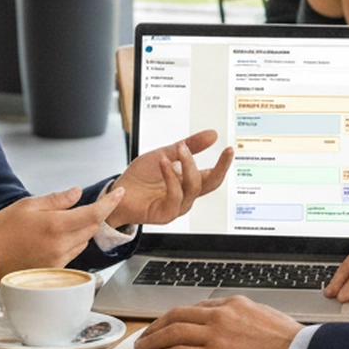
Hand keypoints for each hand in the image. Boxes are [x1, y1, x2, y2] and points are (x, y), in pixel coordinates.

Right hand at [0, 185, 125, 277]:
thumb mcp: (27, 206)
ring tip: (66, 221)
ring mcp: (58, 261)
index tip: (119, 193)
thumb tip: (77, 192)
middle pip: (92, 228)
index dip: (110, 202)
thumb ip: (56, 200)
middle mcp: (61, 246)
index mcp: (56, 226)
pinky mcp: (54, 271)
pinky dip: (72, 242)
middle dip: (95, 214)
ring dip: (83, 229)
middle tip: (90, 203)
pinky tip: (58, 236)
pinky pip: (72, 253)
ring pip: (83, 241)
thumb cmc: (1, 232)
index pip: (94, 213)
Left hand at [109, 130, 233, 227]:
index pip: (213, 174)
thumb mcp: (165, 153)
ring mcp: (177, 206)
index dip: (223, 163)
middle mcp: (186, 195)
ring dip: (189, 165)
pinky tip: (164, 163)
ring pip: (194, 187)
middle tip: (224, 150)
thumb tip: (212, 135)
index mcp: (189, 182)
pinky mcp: (166, 214)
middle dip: (221, 167)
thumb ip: (188, 146)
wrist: (118, 192)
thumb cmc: (140, 178)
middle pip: (211, 184)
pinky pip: (175, 196)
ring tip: (180, 149)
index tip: (230, 148)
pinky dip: (171, 177)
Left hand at [134, 296, 300, 348]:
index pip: (198, 308)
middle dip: (157, 326)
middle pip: (178, 316)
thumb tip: (237, 328)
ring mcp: (215, 336)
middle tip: (146, 334)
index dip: (178, 318)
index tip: (169, 325)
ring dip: (152, 341)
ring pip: (172, 333)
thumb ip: (245, 320)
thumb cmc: (291, 343)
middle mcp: (221, 315)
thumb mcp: (266, 318)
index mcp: (235, 304)